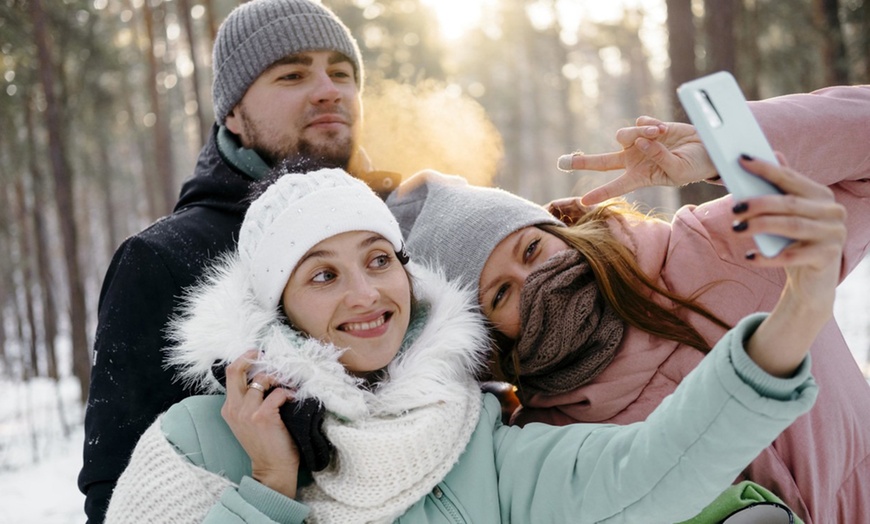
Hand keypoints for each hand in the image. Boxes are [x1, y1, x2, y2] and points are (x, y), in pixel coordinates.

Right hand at [222, 350, 299, 497]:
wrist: (272, 469)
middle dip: (251, 357)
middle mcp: (234, 408)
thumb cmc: (266, 444)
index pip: (231, 374)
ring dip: (278, 377)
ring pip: (261, 378)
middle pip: (235, 370)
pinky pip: (277, 393)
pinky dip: (288, 393)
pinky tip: (293, 399)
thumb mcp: (249, 421)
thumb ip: (250, 401)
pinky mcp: (263, 416)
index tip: (259, 356)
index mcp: (229, 408)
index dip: (245, 361)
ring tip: (288, 384)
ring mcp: (247, 412)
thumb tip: (264, 376)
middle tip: (266, 355)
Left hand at [559, 116, 717, 204]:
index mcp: (639, 177)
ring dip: (639, 134)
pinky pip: (640, 123)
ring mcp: (638, 143)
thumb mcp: (677, 170)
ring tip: (659, 135)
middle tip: (562, 162)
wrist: (707, 149)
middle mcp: (633, 161)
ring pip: (623, 136)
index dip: (600, 194)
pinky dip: (651, 125)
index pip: (616, 187)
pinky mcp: (646, 127)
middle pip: (602, 162)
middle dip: (582, 162)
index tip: (583, 201)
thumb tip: (641, 142)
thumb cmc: (693, 167)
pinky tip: (664, 130)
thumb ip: (658, 158)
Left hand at [737, 155, 845, 376]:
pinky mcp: (828, 258)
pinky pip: (792, 256)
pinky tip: (749, 256)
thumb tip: (774, 154)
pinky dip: (768, 257)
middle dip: (759, 203)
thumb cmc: (795, 243)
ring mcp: (834, 235)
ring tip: (736, 228)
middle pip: (790, 203)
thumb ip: (783, 188)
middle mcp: (833, 212)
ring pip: (791, 226)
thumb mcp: (789, 215)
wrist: (813, 283)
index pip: (791, 178)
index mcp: (822, 196)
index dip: (766, 169)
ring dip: (760, 226)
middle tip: (734, 208)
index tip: (741, 160)